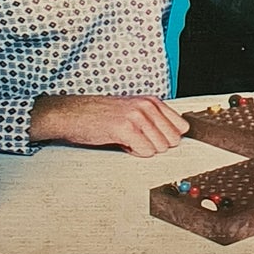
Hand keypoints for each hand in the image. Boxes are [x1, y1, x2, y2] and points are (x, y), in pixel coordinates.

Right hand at [29, 95, 189, 155]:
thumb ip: (154, 121)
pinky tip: (122, 143)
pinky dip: (134, 153)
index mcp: (151, 101)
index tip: (156, 140)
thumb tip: (174, 138)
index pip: (181, 127)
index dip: (168, 138)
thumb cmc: (99, 115)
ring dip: (143, 149)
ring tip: (126, 140)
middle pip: (173, 140)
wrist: (72, 114)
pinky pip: (145, 151)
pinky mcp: (125, 128)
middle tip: (137, 140)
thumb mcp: (132, 111)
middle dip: (156, 145)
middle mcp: (146, 106)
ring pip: (160, 147)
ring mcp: (137, 116)